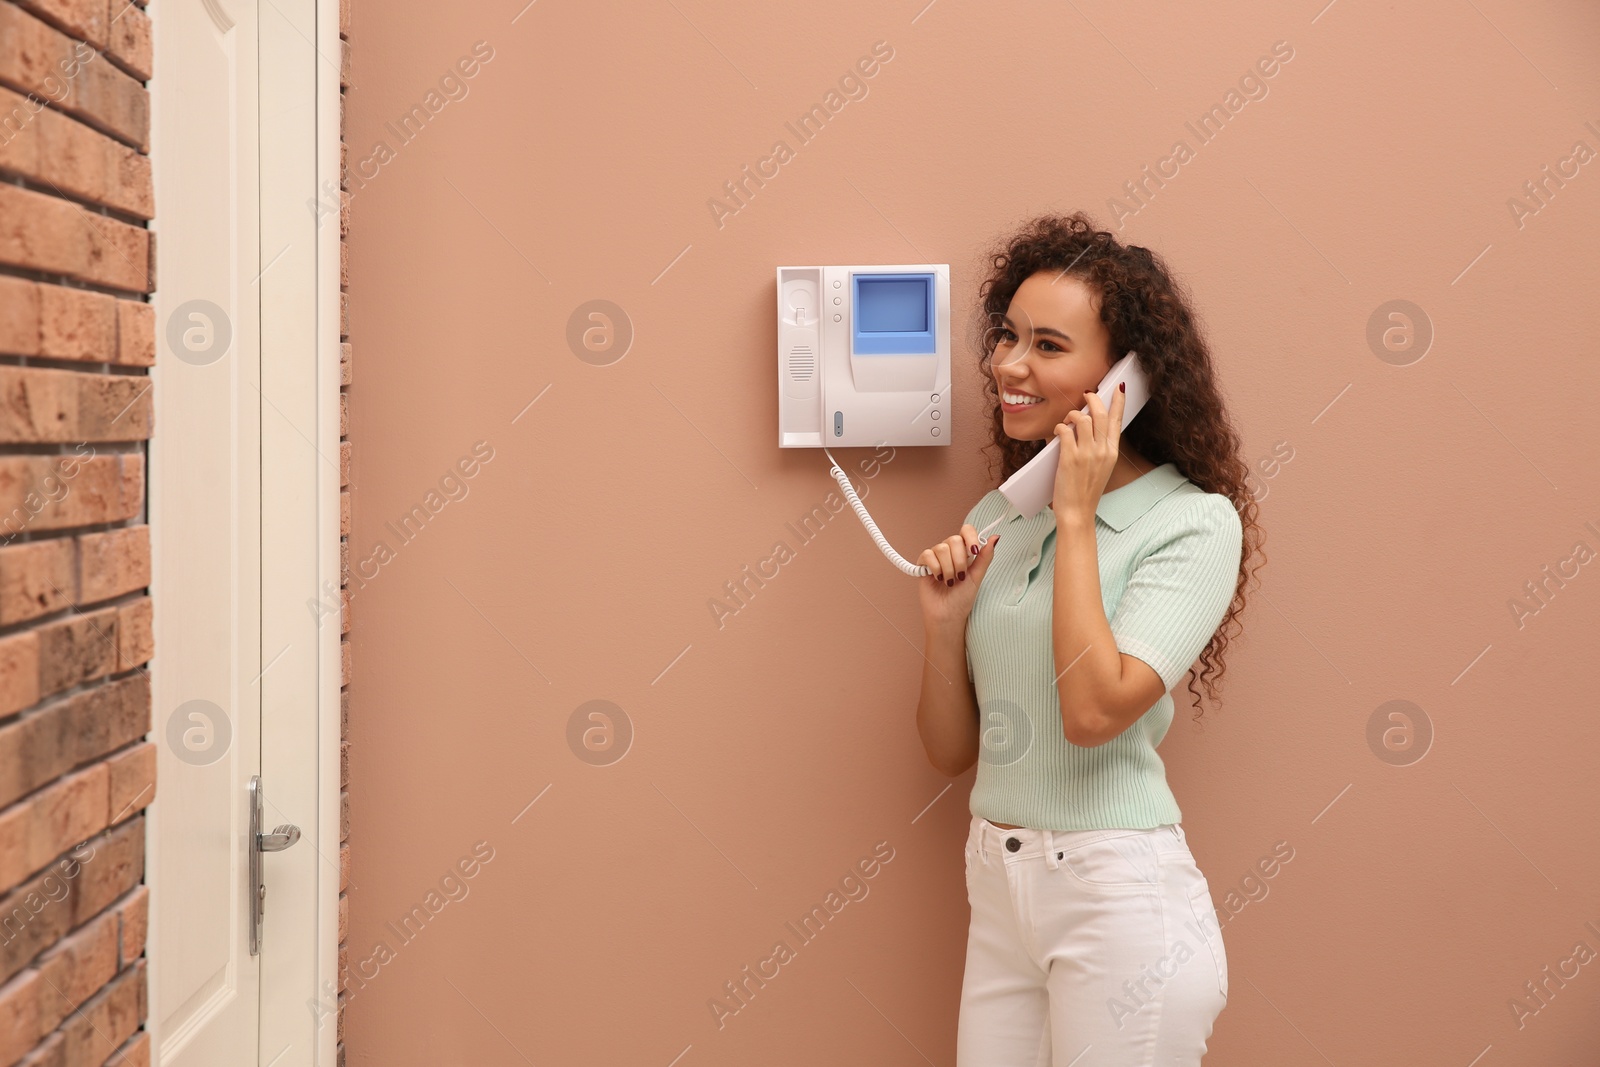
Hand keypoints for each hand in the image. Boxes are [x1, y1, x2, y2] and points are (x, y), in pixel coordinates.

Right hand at [916, 524, 999, 628]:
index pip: (966, 530)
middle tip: (960, 576)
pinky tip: (938, 578)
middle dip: (960, 560)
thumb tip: (995, 538)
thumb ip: (985, 557)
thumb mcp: (977, 577)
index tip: (974, 551)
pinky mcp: (924, 564)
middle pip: (954, 539)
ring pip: (941, 548)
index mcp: (965, 552)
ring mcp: (936, 557)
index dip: (970, 537)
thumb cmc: (962, 599)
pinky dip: (936, 568)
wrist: (948, 615)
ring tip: (950, 581)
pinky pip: (928, 555)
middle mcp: (950, 551)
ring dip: (948, 568)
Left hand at [1051, 382, 1126, 524]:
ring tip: (1066, 420)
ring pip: (1082, 419)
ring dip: (1071, 414)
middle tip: (1085, 394)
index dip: (1118, 402)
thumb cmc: (1086, 492)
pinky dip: (1059, 427)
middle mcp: (1102, 451)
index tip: (1118, 388)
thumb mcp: (1101, 469)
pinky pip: (1065, 430)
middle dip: (1092, 399)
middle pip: (1100, 414)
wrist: (1078, 512)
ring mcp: (1087, 454)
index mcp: (1112, 453)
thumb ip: (1099, 449)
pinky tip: (1057, 431)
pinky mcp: (1070, 457)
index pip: (1117, 421)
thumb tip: (1087, 427)